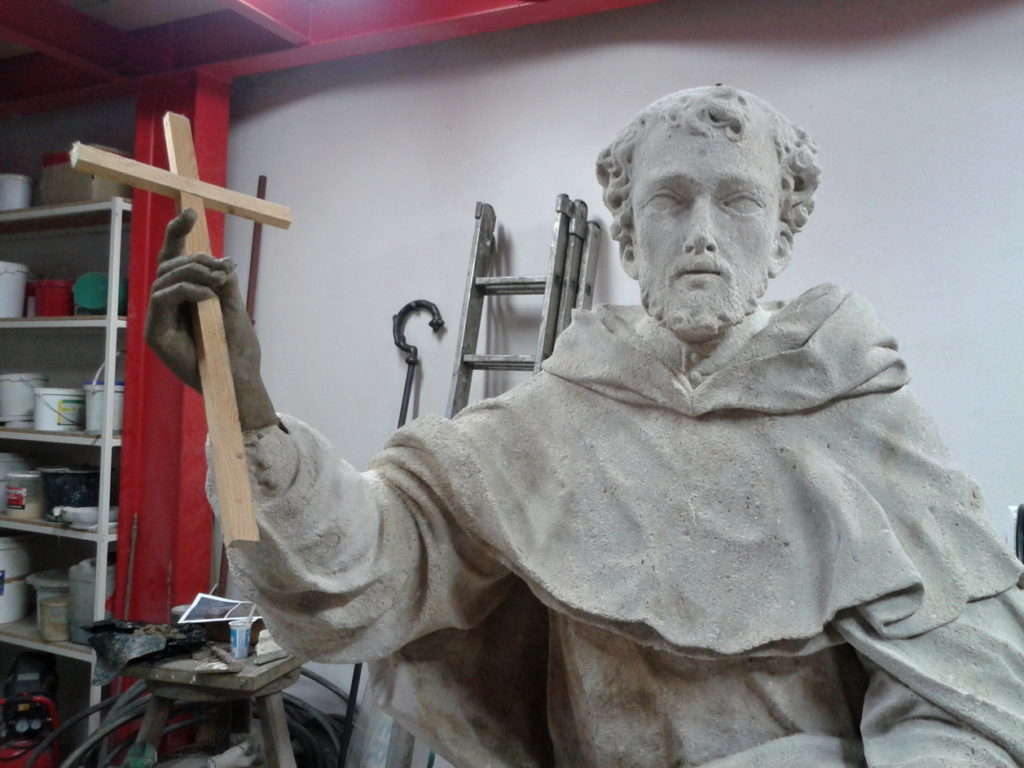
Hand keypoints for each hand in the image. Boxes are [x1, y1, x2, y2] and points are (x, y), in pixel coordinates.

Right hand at [145, 209, 277, 430]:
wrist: (238, 380)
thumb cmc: (237, 351)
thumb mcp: (234, 309)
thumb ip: (224, 284)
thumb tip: (223, 259)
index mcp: (185, 297)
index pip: (175, 260)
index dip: (178, 234)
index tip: (191, 213)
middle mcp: (167, 305)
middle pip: (168, 265)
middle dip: (195, 258)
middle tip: (219, 265)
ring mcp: (159, 318)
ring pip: (165, 278)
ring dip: (193, 273)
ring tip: (216, 283)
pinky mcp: (156, 333)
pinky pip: (163, 298)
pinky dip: (186, 291)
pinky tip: (206, 296)